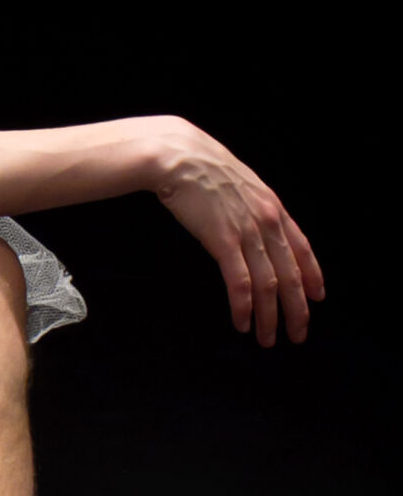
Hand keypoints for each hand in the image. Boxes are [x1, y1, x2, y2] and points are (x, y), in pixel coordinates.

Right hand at [152, 119, 323, 345]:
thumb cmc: (202, 167)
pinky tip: (242, 323)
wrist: (179, 156)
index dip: (312, 276)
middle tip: (297, 334)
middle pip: (290, 274)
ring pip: (268, 284)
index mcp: (273, 207)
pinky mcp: (223, 241)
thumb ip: (252, 206)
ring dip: (270, 316)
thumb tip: (253, 225)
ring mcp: (247, 232)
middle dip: (297, 309)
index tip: (317, 297)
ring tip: (268, 339)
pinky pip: (239, 282)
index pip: (302, 249)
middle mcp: (267, 222)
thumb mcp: (240, 184)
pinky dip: (243, 306)